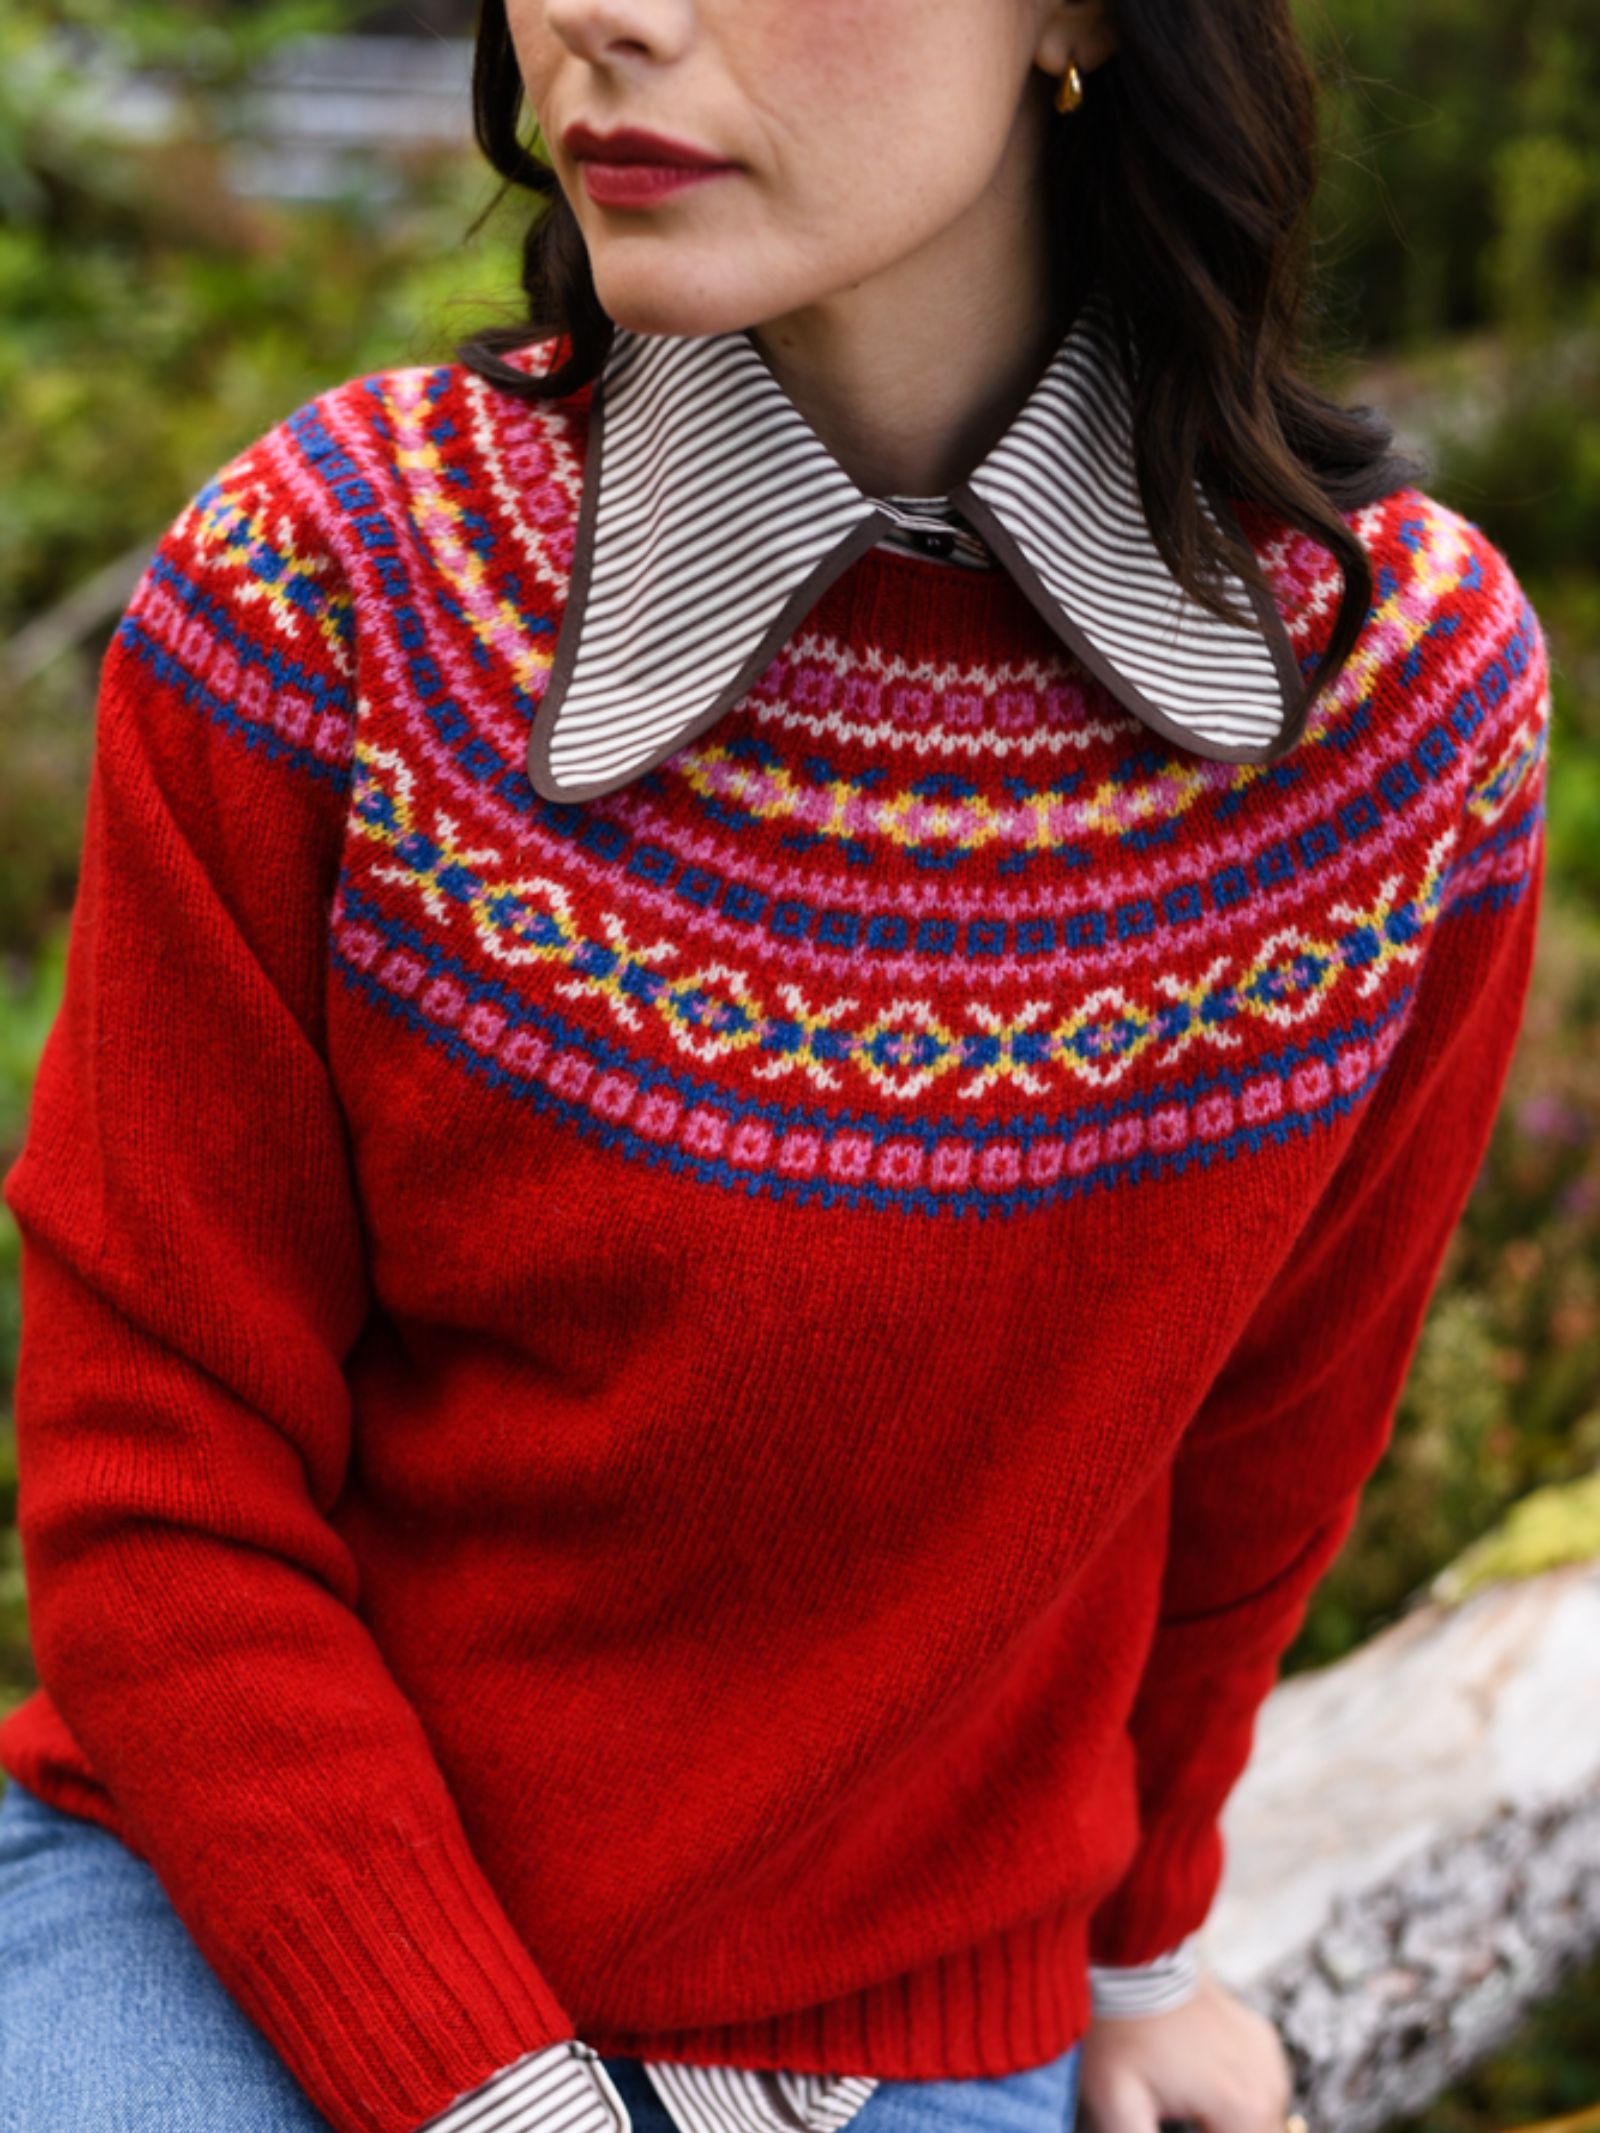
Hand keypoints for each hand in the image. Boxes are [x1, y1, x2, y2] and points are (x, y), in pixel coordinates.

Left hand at [1077, 1967, 1295, 2132]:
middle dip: (1214, 2132)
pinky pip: (1260, 2092)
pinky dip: (1236, 2103)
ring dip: (1228, 2128)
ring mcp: (1270, 2059)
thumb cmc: (1118, 2031)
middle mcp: (1270, 2086)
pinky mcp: (1262, 2040)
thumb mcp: (1116, 2104)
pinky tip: (1198, 2092)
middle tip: (1175, 2118)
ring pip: (1261, 2125)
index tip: (1173, 2124)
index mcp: (1244, 2110)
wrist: (1129, 1956)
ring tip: (1186, 2114)